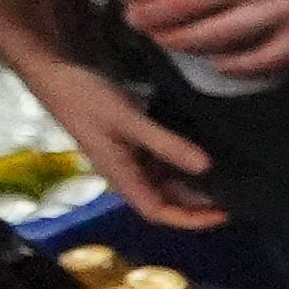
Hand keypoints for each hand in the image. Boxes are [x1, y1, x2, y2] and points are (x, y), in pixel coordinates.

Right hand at [15, 50, 222, 226]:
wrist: (52, 69)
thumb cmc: (85, 96)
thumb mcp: (128, 120)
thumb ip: (165, 144)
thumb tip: (206, 167)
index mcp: (121, 176)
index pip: (158, 212)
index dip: (191, 219)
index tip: (224, 214)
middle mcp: (125, 171)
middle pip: (165, 198)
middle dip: (197, 202)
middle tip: (236, 193)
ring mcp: (126, 154)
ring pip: (164, 178)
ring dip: (191, 181)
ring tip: (227, 175)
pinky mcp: (127, 137)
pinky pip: (158, 158)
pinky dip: (180, 159)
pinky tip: (201, 150)